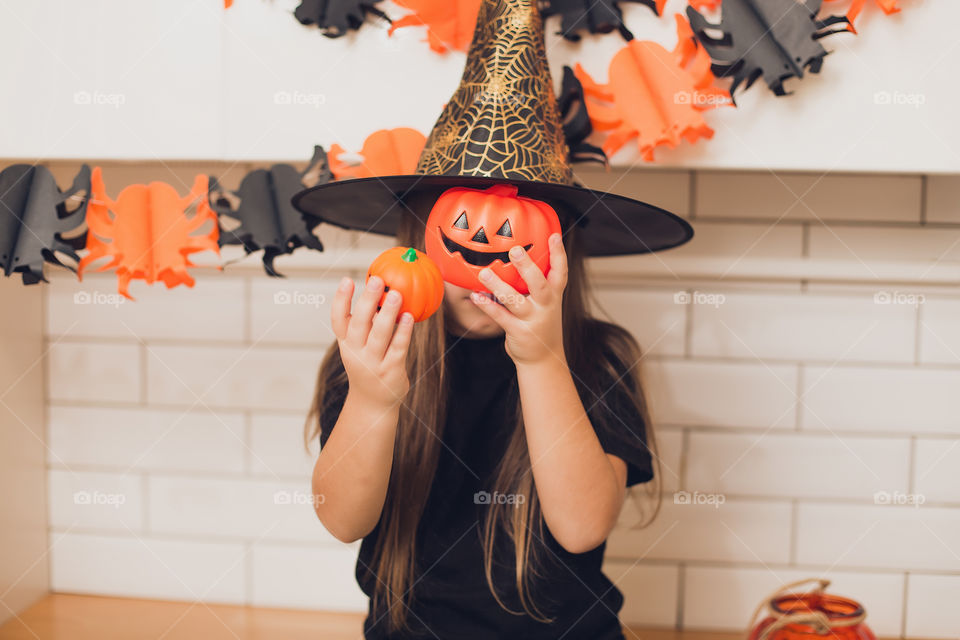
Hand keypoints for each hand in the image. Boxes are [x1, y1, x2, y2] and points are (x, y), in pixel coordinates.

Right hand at [331, 275, 413, 408]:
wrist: (373, 403)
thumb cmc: (368, 366)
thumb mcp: (358, 346)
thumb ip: (364, 323)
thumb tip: (379, 289)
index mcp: (346, 343)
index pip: (338, 319)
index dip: (341, 300)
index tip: (347, 280)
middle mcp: (356, 352)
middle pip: (359, 323)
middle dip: (367, 301)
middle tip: (377, 280)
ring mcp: (373, 362)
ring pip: (379, 334)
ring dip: (388, 313)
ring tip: (396, 294)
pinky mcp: (391, 370)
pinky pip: (398, 348)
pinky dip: (403, 332)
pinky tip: (409, 316)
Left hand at [469, 232, 566, 365]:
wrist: (544, 359)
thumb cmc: (541, 323)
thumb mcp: (547, 303)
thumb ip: (538, 283)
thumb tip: (520, 256)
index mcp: (554, 296)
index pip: (560, 272)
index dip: (558, 254)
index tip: (554, 235)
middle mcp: (546, 306)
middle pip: (540, 284)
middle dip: (527, 267)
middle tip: (514, 250)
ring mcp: (533, 320)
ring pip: (515, 301)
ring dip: (499, 286)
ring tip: (484, 273)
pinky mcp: (518, 332)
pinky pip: (501, 317)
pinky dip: (487, 306)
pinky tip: (476, 295)